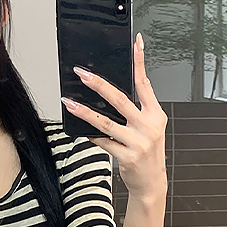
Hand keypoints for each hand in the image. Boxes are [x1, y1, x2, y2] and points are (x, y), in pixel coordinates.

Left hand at [61, 32, 167, 200]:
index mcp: (156, 114)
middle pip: (120, 99)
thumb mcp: (150, 128)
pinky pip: (103, 142)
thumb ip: (137, 110)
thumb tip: (111, 93)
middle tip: (83, 74)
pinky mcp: (127, 157)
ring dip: (85, 111)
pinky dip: (91, 135)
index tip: (135, 43)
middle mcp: (149, 126)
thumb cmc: (148, 153)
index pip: (145, 83)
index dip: (139, 62)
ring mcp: (138, 142)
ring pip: (106, 122)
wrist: (152, 182)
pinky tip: (81, 130)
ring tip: (70, 102)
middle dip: (99, 85)